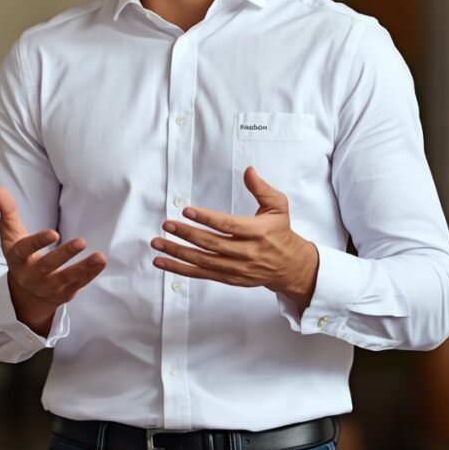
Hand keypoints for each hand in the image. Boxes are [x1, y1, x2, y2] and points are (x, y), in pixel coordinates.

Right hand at [0, 186, 106, 334]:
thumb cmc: (20, 253)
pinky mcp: (64, 292)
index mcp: (18, 258)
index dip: (38, 242)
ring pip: (67, 277)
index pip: (26, 250)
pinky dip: (91, 273)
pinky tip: (101, 261)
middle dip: (65, 255)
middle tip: (81, 242)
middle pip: (48, 265)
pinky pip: (79, 283)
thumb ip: (6, 211)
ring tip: (100, 256)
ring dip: (84, 267)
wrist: (26, 292)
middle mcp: (32, 275)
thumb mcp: (10, 233)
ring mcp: (49, 286)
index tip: (53, 233)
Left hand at [150, 167, 318, 307]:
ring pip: (203, 261)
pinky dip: (180, 269)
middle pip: (211, 244)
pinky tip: (163, 263)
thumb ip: (262, 188)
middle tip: (167, 225)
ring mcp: (237, 268)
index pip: (228, 226)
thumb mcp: (279, 206)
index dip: (206, 219)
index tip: (187, 212)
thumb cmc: (281, 233)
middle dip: (186, 234)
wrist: (290, 266)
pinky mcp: (230, 278)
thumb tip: (248, 171)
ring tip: (159, 243)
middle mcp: (247, 252)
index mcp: (258, 232)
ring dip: (178, 253)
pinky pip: (202, 274)